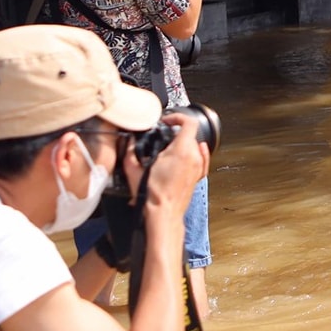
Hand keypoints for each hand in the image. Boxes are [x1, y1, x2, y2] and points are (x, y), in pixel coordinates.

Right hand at [122, 113, 205, 230]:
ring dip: (183, 143)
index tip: (167, 121)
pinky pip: (202, 158)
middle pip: (189, 134)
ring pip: (194, 145)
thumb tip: (128, 142)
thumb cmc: (153, 195)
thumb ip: (130, 151)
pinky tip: (191, 152)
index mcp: (181, 151)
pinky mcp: (198, 176)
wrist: (163, 213)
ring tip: (170, 148)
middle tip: (163, 137)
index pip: (188, 122)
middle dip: (176, 132)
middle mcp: (193, 157)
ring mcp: (198, 167)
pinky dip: (196, 152)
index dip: (177, 117)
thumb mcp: (134, 169)